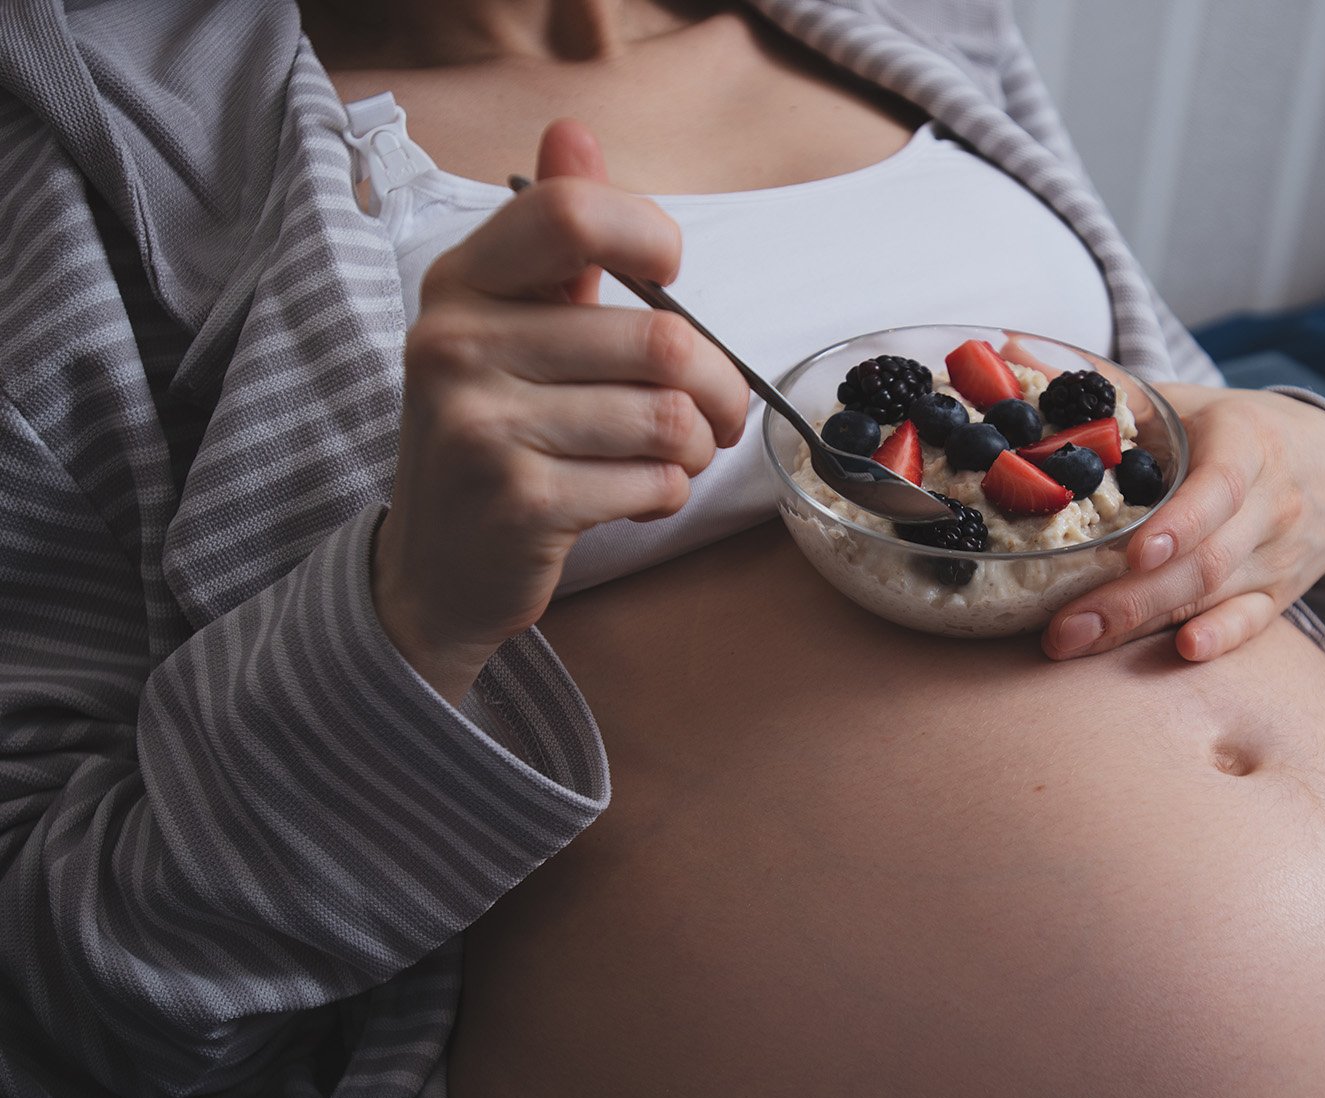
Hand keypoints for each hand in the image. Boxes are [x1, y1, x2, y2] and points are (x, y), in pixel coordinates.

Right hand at [373, 120, 749, 701]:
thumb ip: (553, 240)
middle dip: (719, 387)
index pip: (569, 214)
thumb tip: (573, 132)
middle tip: (718, 413)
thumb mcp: (510, 327)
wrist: (436, 569)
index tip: (670, 275)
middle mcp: (457, 345)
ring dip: (696, 447)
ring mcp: (481, 426)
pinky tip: (636, 498)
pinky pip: (653, 482)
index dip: (650, 237)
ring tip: (673, 457)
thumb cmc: (497, 433)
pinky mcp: (519, 503)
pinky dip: (668, 494)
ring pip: (667, 417)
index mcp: (461, 285)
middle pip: (660, 338)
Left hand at [1043, 384, 1324, 661]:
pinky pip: (1251, 622)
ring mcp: (1277, 554)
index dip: (1182, 523)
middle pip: (1203, 560)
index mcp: (1247, 444)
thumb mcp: (1186, 400)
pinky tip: (1183, 652)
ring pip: (1213, 595)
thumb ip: (1104, 385)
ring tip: (1076, 643)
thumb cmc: (1238, 429)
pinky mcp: (1279, 594)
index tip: (1135, 552)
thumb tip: (1007, 349)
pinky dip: (1220, 639)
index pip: (1221, 488)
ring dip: (1143, 625)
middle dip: (1129, 598)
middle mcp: (1270, 504)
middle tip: (1063, 627)